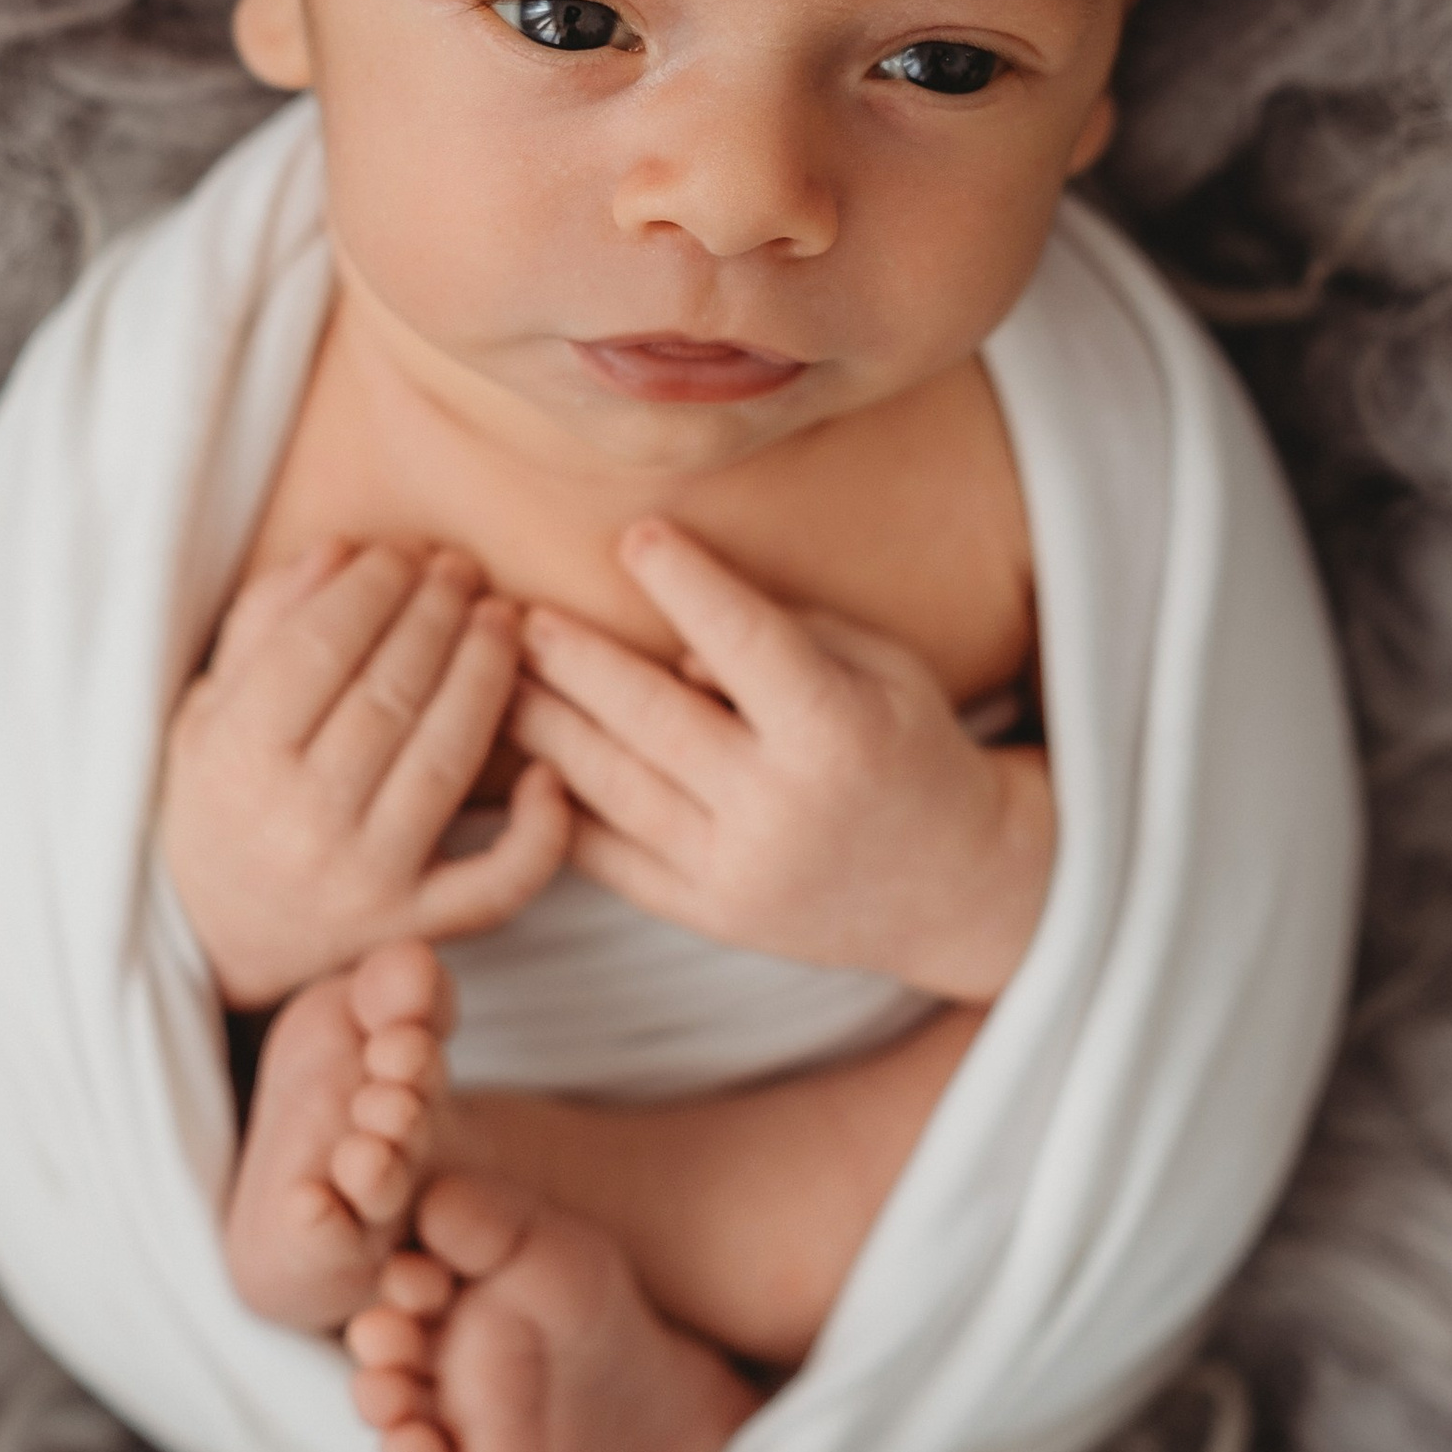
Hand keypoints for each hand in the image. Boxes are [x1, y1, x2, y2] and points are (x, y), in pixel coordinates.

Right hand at [159, 541, 569, 1009]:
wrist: (211, 936)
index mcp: (236, 759)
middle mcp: (301, 821)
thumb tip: (342, 550)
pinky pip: (498, 882)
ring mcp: (365, 878)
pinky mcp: (415, 924)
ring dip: (487, 676)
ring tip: (502, 619)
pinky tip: (547, 769)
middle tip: (462, 570)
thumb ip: (264, 624)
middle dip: (439, 614)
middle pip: (394, 691)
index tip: (403, 553)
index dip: (376, 587)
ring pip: (448, 760)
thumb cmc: (216, 801)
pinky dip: (539, 830)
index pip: (322, 646)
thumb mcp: (208, 709)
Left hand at [509, 520, 1052, 1001]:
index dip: (687, 583)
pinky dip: (557, 805)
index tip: (636, 535)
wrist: (953, 888)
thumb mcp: (888, 671)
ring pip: (613, 787)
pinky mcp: (708, 916)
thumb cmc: (911, 750)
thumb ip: (793, 637)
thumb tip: (679, 641)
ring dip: (544, 726)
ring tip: (499, 678)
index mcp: (837, 736)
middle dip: (576, 659)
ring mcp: (737, 872)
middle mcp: (781, 808)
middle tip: (518, 613)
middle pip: (651, 717)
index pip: (745, 643)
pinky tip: (519, 759)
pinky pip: (610, 857)